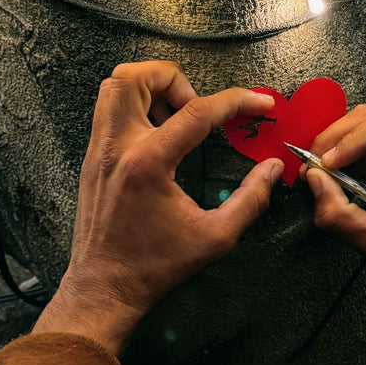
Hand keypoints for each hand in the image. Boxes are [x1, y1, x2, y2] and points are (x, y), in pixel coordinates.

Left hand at [34, 61, 283, 353]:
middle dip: (175, 80)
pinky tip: (159, 137)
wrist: (104, 288)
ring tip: (175, 117)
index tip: (260, 102)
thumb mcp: (215, 237)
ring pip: (114, 86)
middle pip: (136, 77)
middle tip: (196, 108)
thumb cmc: (155, 266)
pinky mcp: (92, 158)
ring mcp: (98, 150)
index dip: (237, 101)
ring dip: (150, 88)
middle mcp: (117, 147)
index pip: (197, 112)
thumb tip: (273, 169)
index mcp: (149, 164)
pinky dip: (136, 108)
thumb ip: (250, 199)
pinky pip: (108, 110)